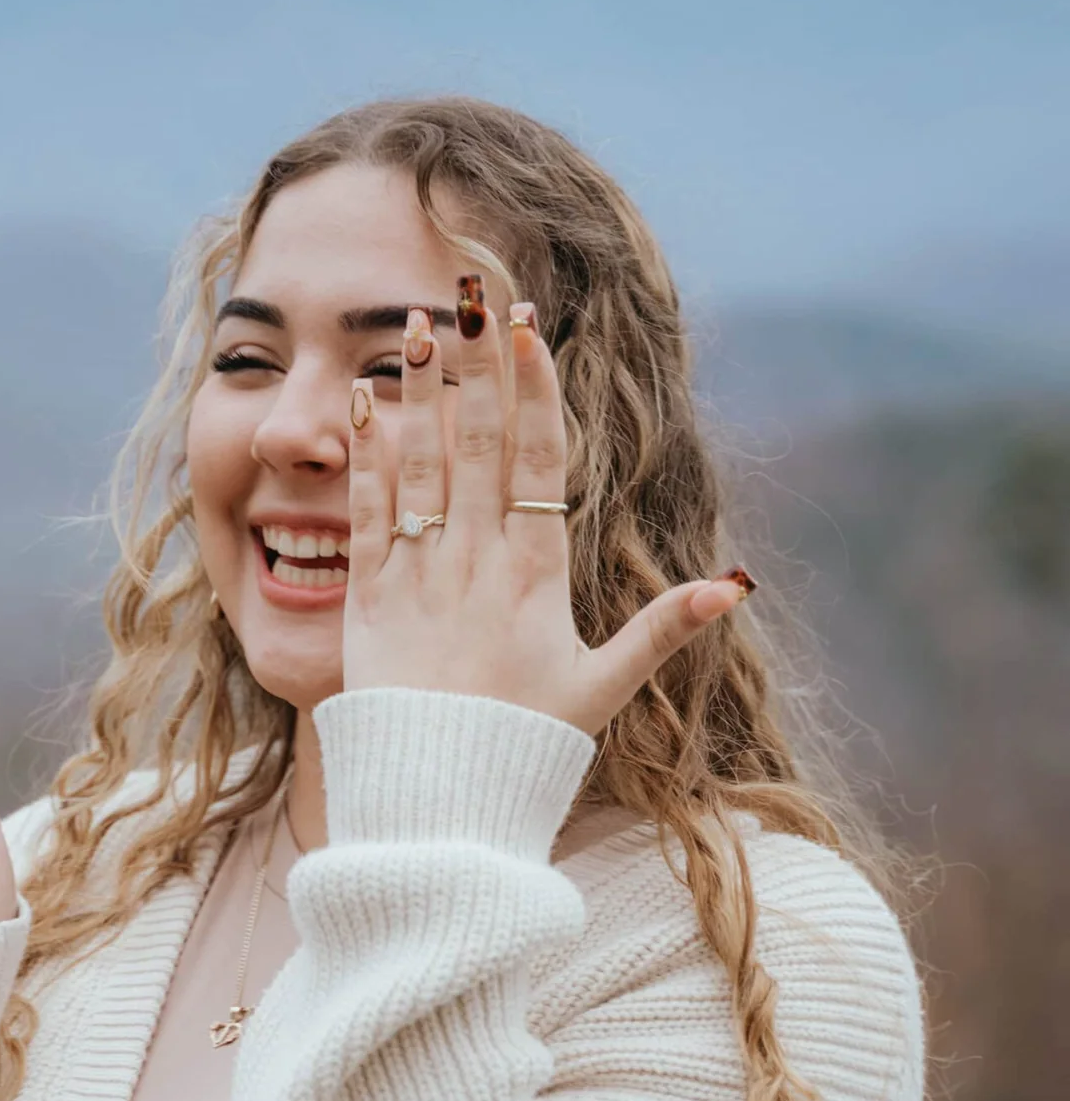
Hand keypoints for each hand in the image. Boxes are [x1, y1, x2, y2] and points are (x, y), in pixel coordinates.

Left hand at [341, 285, 752, 733]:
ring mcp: (420, 578)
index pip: (537, 463)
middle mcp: (477, 565)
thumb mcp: (604, 689)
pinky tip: (362, 399)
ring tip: (420, 324)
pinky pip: (367, 513)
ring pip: (421, 465)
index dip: (533, 393)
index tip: (530, 331)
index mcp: (537, 577)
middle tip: (474, 294)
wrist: (439, 805)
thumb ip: (666, 630)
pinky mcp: (369, 601)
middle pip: (479, 445)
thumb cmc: (526, 749)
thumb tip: (738, 585)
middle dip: (479, 366)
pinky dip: (367, 454)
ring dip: (421, 391)